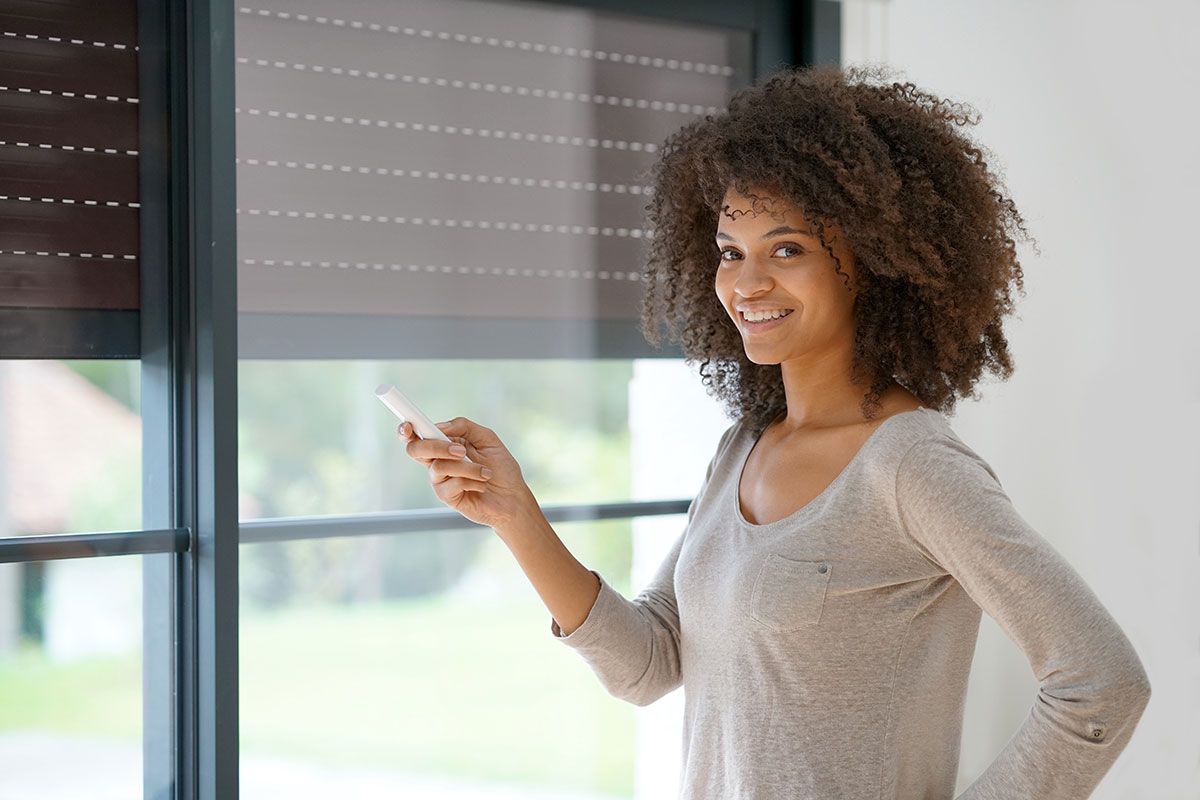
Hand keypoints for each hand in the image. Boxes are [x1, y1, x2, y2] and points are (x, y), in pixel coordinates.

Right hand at [396, 416, 534, 529]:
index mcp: (444, 445)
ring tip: (486, 473)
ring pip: (439, 467)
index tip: (407, 425)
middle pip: (416, 450)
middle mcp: (438, 462)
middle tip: (461, 451)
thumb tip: (441, 426)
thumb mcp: (487, 439)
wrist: (513, 497)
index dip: (406, 430)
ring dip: (468, 468)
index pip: (417, 435)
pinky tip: (482, 485)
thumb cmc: (501, 468)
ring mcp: (440, 480)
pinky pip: (451, 484)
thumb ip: (464, 427)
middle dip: (435, 446)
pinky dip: (472, 481)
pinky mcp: (446, 497)